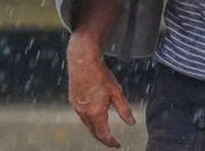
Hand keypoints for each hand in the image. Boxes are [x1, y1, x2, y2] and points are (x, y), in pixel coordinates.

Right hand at [67, 33, 134, 147]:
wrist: (82, 62)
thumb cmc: (100, 75)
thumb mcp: (117, 92)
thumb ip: (124, 109)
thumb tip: (132, 122)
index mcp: (95, 111)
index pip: (103, 134)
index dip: (111, 142)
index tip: (117, 145)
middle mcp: (84, 112)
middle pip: (94, 132)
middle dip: (103, 139)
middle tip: (111, 142)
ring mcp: (76, 107)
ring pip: (87, 124)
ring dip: (96, 130)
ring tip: (104, 132)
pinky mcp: (73, 101)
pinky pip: (82, 116)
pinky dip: (89, 121)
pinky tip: (94, 117)